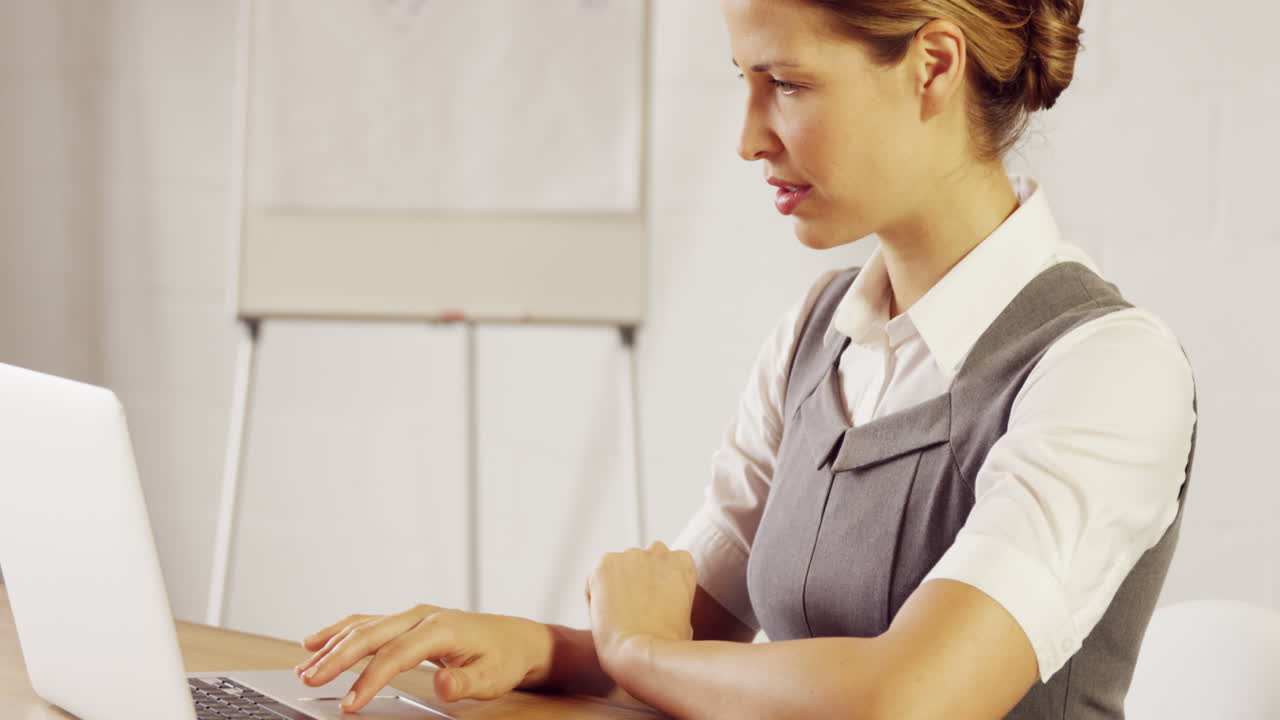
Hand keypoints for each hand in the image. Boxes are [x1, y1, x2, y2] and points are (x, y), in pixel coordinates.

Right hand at [294, 604, 551, 711]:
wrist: (515, 639)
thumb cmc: (503, 659)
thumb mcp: (491, 677)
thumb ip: (465, 683)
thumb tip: (442, 686)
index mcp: (441, 628)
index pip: (396, 655)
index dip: (370, 679)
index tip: (350, 704)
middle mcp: (422, 615)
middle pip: (371, 634)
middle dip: (337, 657)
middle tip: (309, 680)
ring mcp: (412, 615)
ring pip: (364, 625)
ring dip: (332, 644)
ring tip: (304, 667)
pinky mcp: (406, 620)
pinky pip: (367, 623)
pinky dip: (339, 632)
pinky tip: (315, 641)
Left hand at [585, 542, 696, 671]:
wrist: (642, 654)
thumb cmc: (667, 646)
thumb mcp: (685, 616)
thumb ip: (674, 597)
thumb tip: (661, 600)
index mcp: (682, 562)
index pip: (664, 565)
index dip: (655, 587)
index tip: (651, 608)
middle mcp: (659, 551)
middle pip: (641, 562)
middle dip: (636, 581)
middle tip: (633, 612)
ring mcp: (631, 555)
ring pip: (617, 569)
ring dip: (615, 586)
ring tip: (619, 618)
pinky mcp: (605, 563)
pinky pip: (595, 577)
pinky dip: (596, 594)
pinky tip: (605, 615)